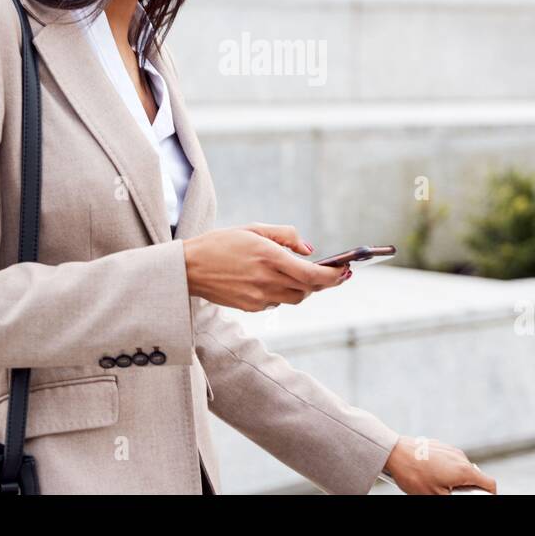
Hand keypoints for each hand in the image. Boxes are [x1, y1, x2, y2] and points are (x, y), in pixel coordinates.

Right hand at [182, 221, 348, 311]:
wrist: (188, 267)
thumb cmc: (222, 243)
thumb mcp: (254, 228)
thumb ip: (286, 235)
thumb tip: (310, 250)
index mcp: (269, 256)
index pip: (312, 275)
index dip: (334, 276)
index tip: (345, 271)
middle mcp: (266, 279)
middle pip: (309, 290)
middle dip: (325, 283)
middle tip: (335, 274)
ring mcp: (259, 297)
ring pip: (296, 298)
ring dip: (305, 289)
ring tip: (306, 276)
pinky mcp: (251, 307)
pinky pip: (277, 302)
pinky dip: (283, 293)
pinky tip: (276, 281)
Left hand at [382, 436, 497, 494]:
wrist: (394, 453)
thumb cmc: (414, 476)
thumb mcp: (437, 496)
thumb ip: (456, 499)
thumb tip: (462, 495)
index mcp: (464, 470)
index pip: (489, 484)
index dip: (490, 495)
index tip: (480, 499)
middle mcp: (460, 457)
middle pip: (474, 477)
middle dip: (467, 489)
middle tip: (452, 495)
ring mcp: (450, 450)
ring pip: (460, 469)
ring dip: (455, 480)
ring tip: (437, 486)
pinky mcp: (439, 446)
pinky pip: (449, 461)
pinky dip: (446, 471)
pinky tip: (430, 476)